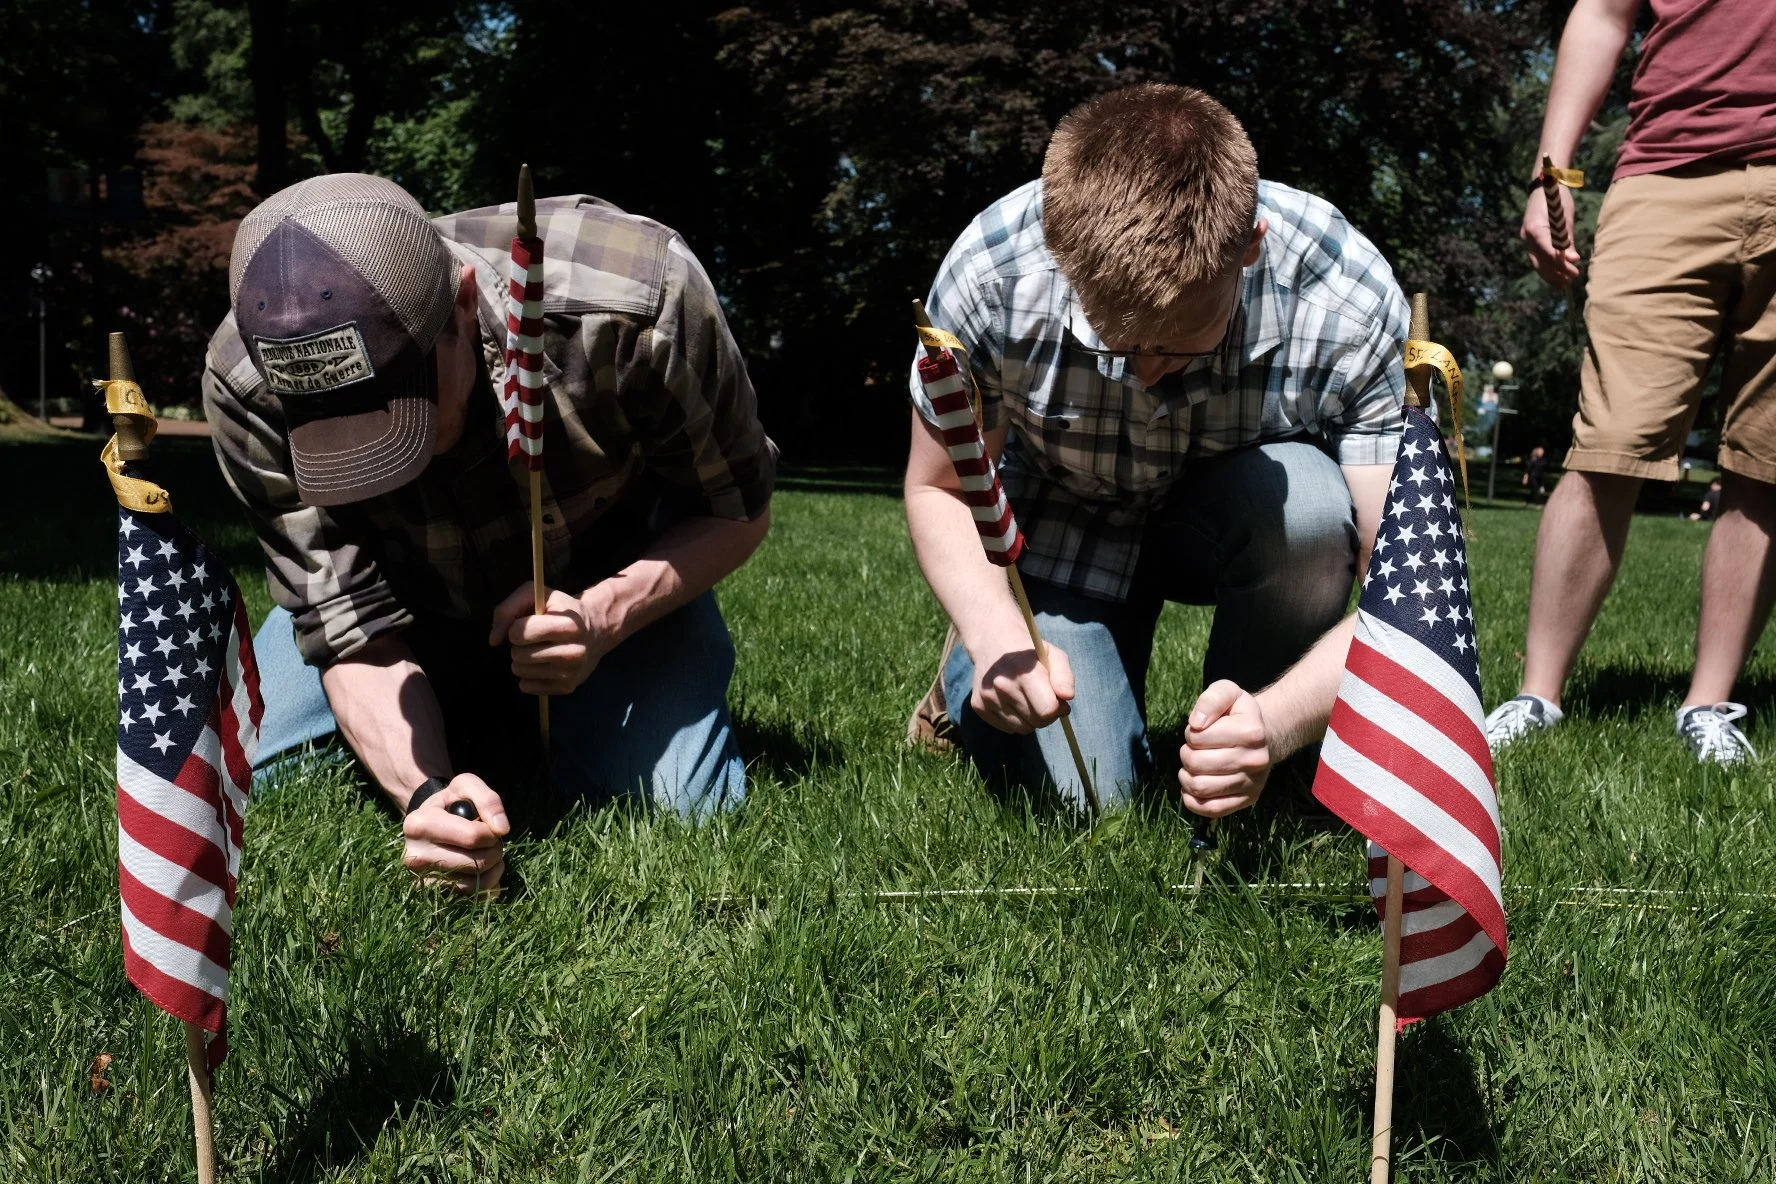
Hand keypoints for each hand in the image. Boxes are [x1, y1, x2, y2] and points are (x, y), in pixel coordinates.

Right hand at [402, 774, 509, 894]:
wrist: (428, 823)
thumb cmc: (450, 803)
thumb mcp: (466, 786)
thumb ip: (488, 799)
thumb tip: (502, 830)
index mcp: (419, 824)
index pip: (473, 837)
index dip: (491, 833)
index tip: (489, 826)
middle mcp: (414, 856)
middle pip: (476, 863)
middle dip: (495, 851)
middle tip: (492, 842)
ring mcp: (420, 879)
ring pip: (474, 884)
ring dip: (493, 870)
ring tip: (489, 855)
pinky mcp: (430, 895)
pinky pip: (469, 897)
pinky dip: (485, 886)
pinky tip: (483, 870)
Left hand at [489, 581, 618, 694]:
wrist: (597, 629)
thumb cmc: (561, 610)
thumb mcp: (537, 595)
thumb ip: (507, 609)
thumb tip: (494, 640)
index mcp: (568, 626)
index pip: (519, 633)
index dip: (516, 627)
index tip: (528, 623)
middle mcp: (573, 652)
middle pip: (517, 654)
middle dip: (519, 645)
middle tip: (536, 638)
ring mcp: (570, 673)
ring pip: (519, 671)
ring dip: (523, 660)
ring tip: (539, 650)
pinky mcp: (567, 688)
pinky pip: (526, 686)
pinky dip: (529, 676)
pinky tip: (543, 664)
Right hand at [970, 639, 1073, 733]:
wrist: (993, 641)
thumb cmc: (1029, 652)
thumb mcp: (1053, 655)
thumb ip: (1065, 676)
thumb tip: (1067, 697)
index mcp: (1024, 673)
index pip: (1047, 710)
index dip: (1058, 708)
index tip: (1058, 700)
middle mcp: (1002, 686)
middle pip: (1036, 722)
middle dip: (1046, 714)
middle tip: (1043, 698)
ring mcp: (988, 697)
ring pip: (1022, 729)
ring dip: (1030, 719)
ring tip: (1027, 699)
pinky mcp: (978, 706)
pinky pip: (1007, 728)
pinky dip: (1014, 720)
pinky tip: (1012, 701)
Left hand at [1178, 680, 1271, 817]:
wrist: (1264, 736)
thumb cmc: (1238, 714)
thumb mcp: (1227, 692)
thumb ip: (1211, 700)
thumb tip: (1196, 724)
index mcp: (1251, 732)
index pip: (1197, 737)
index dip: (1190, 733)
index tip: (1199, 730)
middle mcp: (1256, 760)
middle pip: (1197, 764)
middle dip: (1185, 754)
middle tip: (1193, 749)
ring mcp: (1253, 782)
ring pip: (1201, 788)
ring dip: (1186, 777)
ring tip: (1192, 767)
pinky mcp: (1248, 800)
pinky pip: (1211, 809)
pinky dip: (1193, 801)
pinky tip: (1192, 787)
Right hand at [1520, 186, 1580, 288]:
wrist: (1543, 186)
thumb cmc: (1557, 198)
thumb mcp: (1565, 217)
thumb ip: (1568, 239)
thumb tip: (1574, 259)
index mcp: (1535, 229)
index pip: (1548, 253)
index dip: (1561, 265)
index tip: (1575, 270)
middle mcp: (1527, 237)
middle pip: (1540, 262)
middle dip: (1556, 274)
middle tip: (1571, 280)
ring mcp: (1526, 240)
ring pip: (1537, 263)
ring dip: (1551, 274)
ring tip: (1564, 283)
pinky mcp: (1529, 241)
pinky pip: (1537, 258)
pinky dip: (1547, 267)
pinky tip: (1557, 275)